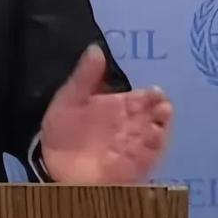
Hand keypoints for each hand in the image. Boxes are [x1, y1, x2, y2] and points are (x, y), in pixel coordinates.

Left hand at [39, 45, 172, 183]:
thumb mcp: (70, 99)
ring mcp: (134, 146)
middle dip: (159, 106)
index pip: (141, 98)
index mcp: (119, 107)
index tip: (156, 90)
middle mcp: (131, 125)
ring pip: (154, 132)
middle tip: (160, 99)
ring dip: (161, 124)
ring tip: (163, 112)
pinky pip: (148, 155)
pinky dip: (154, 145)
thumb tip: (97, 49)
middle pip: (151, 114)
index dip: (151, 94)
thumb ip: (85, 76)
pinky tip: (156, 134)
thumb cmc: (63, 132)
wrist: (54, 168)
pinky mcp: (133, 166)